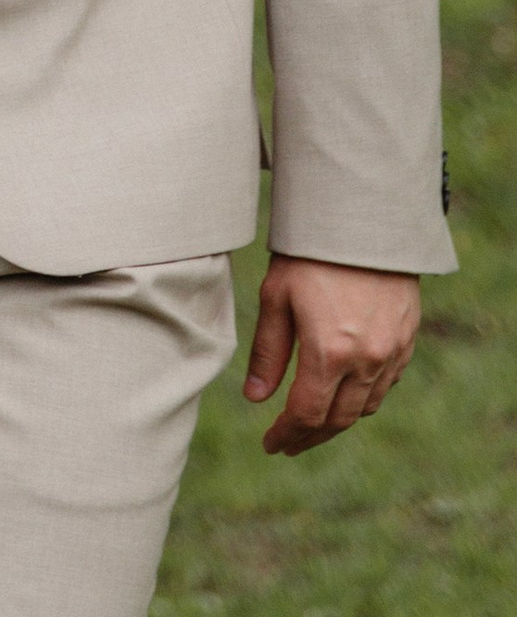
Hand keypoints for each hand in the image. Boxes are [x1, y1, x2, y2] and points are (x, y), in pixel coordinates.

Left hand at [243, 256, 420, 453]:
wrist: (365, 218)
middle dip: (311, 436)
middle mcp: (366, 360)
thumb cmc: (311, 252)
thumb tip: (255, 398)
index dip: (287, 434)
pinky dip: (364, 397)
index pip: (307, 414)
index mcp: (329, 352)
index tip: (270, 444)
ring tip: (313, 422)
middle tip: (289, 443)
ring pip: (365, 406)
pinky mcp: (407, 340)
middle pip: (338, 419)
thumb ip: (268, 353)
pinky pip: (385, 384)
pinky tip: (346, 393)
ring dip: (338, 420)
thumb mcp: (277, 295)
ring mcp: (392, 352)